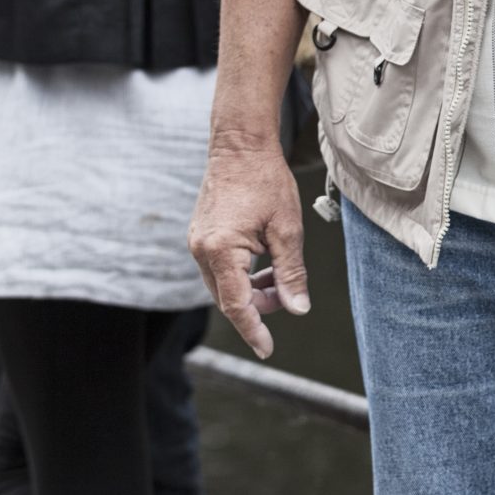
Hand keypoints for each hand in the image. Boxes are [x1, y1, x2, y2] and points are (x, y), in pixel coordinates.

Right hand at [190, 137, 309, 358]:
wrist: (240, 145)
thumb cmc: (266, 181)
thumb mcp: (287, 229)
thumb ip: (291, 272)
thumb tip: (297, 308)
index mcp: (221, 251)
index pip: (237, 305)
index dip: (254, 330)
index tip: (267, 349)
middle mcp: (201, 250)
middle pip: (229, 298)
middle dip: (259, 304)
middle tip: (287, 294)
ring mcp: (197, 243)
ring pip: (223, 285)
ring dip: (250, 289)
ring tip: (278, 273)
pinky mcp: (200, 236)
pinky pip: (219, 268)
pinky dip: (241, 274)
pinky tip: (262, 261)